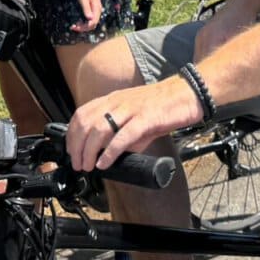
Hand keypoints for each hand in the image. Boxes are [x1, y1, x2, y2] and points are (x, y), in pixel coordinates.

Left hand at [68, 74, 204, 171]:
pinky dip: (110, 151)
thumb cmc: (162, 106)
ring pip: (99, 129)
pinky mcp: (146, 118)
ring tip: (88, 166)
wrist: (187, 94)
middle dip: (77, 146)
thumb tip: (112, 155)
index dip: (72, 135)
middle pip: (86, 122)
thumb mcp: (135, 117)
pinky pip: (123, 136)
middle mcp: (118, 101)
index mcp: (112, 99)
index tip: (71, 152)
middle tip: (78, 164)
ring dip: (89, 151)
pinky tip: (105, 162)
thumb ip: (121, 133)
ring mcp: (131, 109)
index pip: (81, 114)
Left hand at [71, 0, 103, 32]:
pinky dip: (84, 22)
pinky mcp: (92, 8)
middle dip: (83, 28)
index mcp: (96, 8)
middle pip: (93, 24)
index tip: (76, 27)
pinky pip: (90, 18)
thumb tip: (90, 19)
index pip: (93, 23)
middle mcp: (97, 10)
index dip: (84, 28)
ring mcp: (95, 9)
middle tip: (73, 27)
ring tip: (75, 25)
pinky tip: (78, 21)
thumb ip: (86, 8)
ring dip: (83, 26)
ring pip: (91, 22)